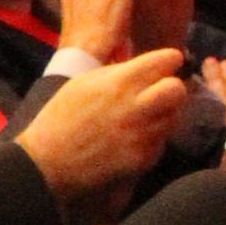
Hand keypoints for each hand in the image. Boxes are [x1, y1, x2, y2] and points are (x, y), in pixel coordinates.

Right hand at [15, 49, 189, 220]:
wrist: (47, 163)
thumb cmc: (59, 119)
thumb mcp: (84, 83)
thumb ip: (118, 73)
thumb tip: (144, 68)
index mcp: (120, 82)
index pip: (165, 61)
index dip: (168, 61)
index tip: (166, 64)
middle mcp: (135, 107)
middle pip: (178, 89)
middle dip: (173, 88)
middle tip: (160, 93)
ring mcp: (141, 135)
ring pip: (172, 117)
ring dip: (162, 115)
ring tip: (141, 119)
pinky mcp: (142, 159)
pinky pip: (160, 143)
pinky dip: (152, 139)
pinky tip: (132, 140)